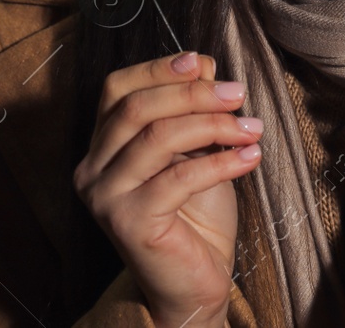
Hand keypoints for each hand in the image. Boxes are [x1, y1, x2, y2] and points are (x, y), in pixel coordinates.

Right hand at [73, 50, 263, 327]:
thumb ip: (191, 112)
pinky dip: (221, 162)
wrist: (194, 283)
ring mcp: (105, 197)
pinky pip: (178, 177)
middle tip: (237, 94)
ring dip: (213, 125)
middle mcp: (92, 169)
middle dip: (193, 94)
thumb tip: (203, 65)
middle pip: (137, 108)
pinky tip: (250, 158)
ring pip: (157, 137)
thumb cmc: (195, 217)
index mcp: (102, 147)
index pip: (117, 90)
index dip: (157, 69)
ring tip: (251, 128)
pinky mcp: (128, 222)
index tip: (201, 62)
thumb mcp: (196, 151)